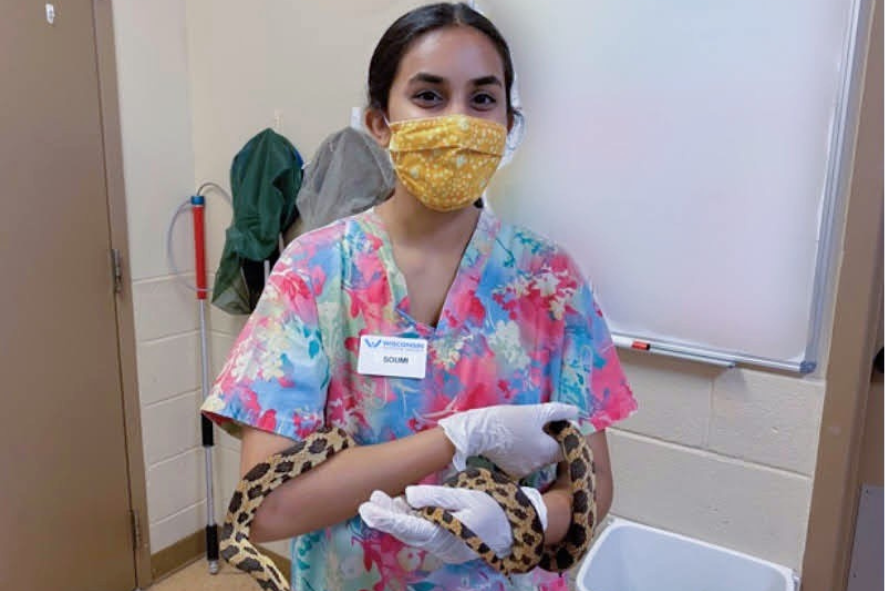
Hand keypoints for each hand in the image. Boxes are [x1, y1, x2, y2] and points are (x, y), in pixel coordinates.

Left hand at [358, 485, 547, 563]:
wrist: (514, 529)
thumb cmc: (492, 510)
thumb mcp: (467, 498)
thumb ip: (437, 497)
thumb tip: (409, 494)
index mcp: (443, 535)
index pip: (407, 527)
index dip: (385, 517)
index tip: (367, 507)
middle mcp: (438, 543)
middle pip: (405, 530)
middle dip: (385, 516)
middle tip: (368, 501)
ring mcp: (440, 542)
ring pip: (411, 528)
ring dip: (395, 514)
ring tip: (379, 498)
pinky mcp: (444, 537)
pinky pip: (421, 527)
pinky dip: (409, 516)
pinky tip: (399, 503)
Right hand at [438, 402, 578, 477]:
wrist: (476, 433)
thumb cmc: (506, 421)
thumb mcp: (535, 412)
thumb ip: (559, 411)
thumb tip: (577, 412)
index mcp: (548, 451)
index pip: (568, 444)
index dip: (565, 431)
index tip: (557, 420)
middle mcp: (539, 465)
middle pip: (554, 450)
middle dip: (551, 436)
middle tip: (541, 421)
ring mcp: (525, 470)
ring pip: (540, 455)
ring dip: (538, 443)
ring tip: (525, 428)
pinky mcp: (512, 471)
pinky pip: (526, 459)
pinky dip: (525, 450)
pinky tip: (514, 439)